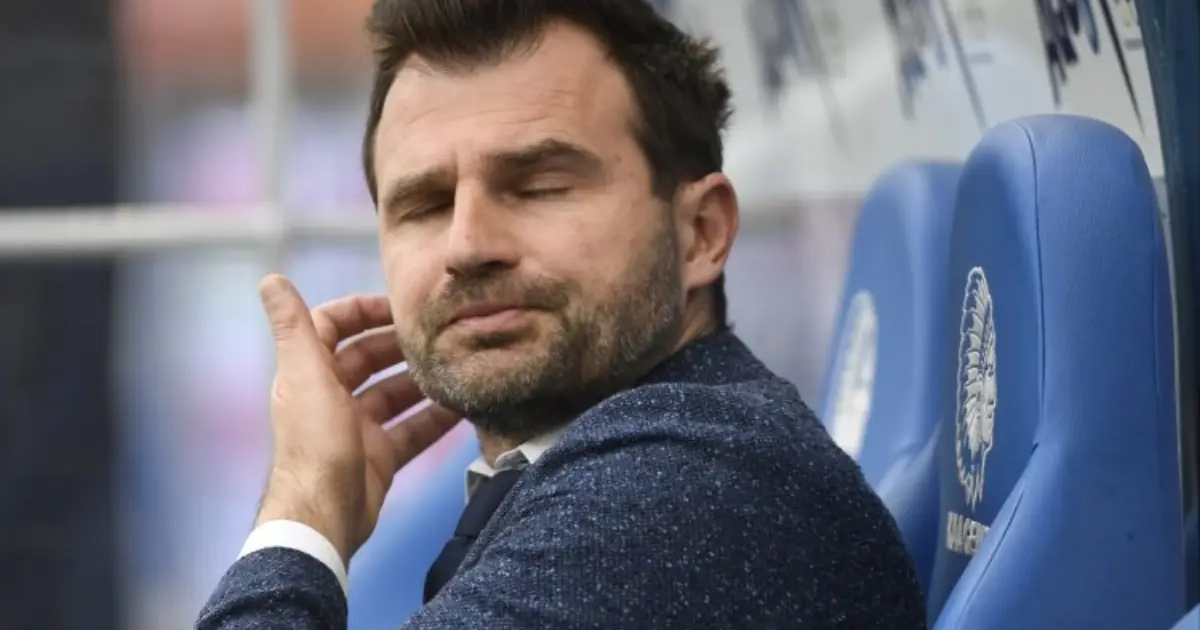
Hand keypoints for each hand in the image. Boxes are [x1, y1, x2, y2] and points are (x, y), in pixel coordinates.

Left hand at [254, 274, 461, 564]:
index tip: (398, 304)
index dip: (362, 309)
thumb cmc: (315, 444)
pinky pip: (411, 431)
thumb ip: (295, 327)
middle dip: (399, 346)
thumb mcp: (307, 376)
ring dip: (421, 381)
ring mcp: (357, 429)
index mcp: (309, 373)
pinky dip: (434, 420)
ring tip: (454, 366)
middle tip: (438, 334)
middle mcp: (331, 398)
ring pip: (394, 395)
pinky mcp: (379, 457)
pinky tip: (461, 408)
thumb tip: (270, 278)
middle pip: (368, 359)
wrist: (325, 517)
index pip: (332, 326)